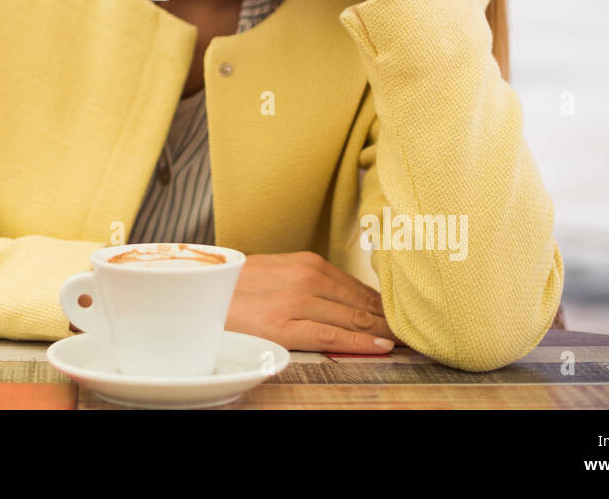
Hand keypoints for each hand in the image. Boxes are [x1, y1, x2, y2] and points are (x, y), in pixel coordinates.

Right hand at [224, 251, 400, 353]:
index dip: (384, 303)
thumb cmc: (235, 290)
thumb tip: (345, 299)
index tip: (404, 314)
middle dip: (389, 318)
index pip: (355, 285)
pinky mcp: (282, 326)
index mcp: (303, 262)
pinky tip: (379, 346)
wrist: (192, 295)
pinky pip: (331, 336)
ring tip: (404, 340)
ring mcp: (293, 302)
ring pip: (351, 317)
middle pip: (359, 302)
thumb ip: (306, 282)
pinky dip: (359, 341)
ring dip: (381, 330)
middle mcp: (302, 277)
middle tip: (416, 329)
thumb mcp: (275, 275)